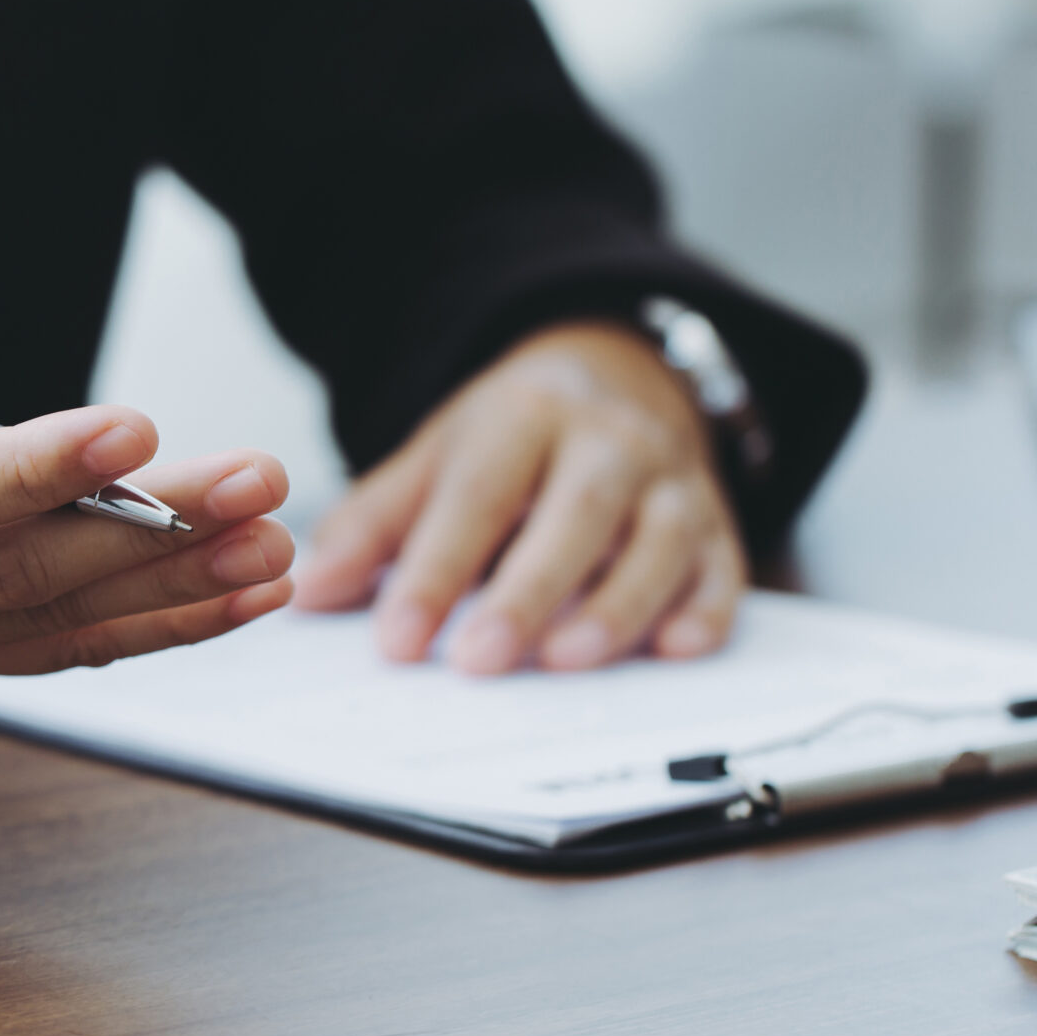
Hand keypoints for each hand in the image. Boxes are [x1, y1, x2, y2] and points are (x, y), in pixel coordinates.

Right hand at [0, 185, 294, 679]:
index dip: (24, 473)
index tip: (132, 428)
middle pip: (4, 570)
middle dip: (143, 533)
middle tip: (256, 482)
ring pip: (41, 623)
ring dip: (170, 591)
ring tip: (273, 545)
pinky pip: (49, 650)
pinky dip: (150, 627)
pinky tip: (237, 594)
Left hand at [292, 320, 744, 672]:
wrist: (621, 373)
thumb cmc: (519, 434)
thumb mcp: (441, 454)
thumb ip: (376, 522)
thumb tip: (314, 590)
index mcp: (527, 414)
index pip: (478, 494)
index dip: (435, 570)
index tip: (398, 641)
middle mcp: (609, 440)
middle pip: (576, 512)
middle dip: (528, 591)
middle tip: (479, 661)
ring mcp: (672, 480)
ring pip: (659, 539)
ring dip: (618, 605)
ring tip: (564, 662)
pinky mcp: (717, 523)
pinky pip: (722, 567)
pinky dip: (705, 610)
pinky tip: (674, 649)